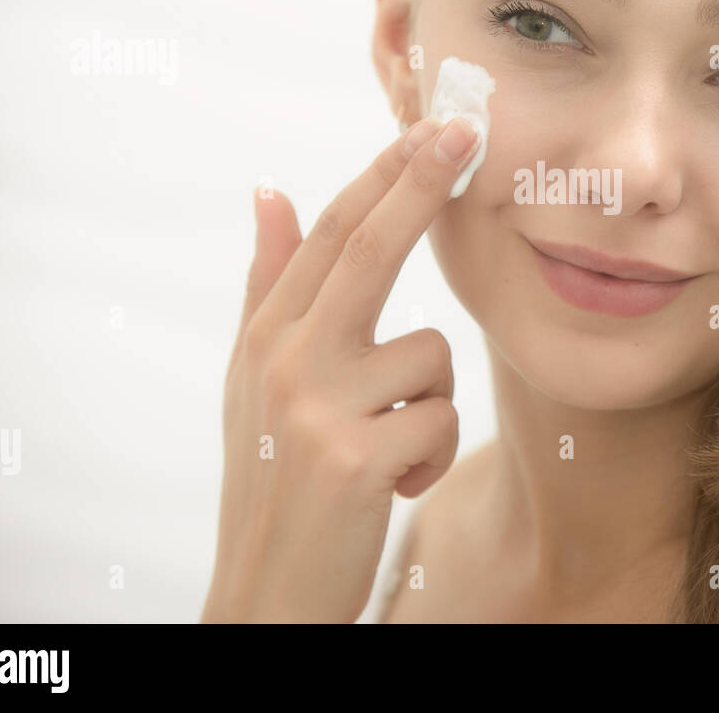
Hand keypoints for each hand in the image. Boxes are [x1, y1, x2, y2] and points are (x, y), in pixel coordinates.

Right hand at [201, 114, 479, 621]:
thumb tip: (270, 191)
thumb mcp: (255, 380)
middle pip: (369, 248)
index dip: (386, 174)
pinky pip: (441, 421)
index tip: (432, 127)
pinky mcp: (352, 456)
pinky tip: (390, 484)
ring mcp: (316, 405)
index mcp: (269, 334)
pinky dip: (429, 456)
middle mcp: (286, 357)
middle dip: (421, 182)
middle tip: (464, 128)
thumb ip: (268, 284)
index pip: (336, 234)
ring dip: (430, 406)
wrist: (264, 591)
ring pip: (434, 356)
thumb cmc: (272, 478)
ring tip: (385, 448)